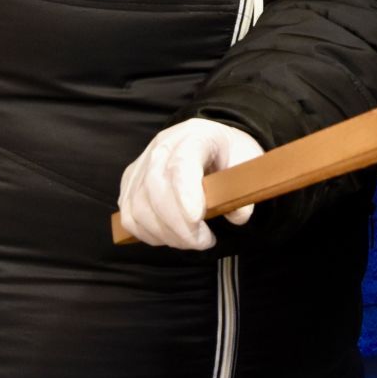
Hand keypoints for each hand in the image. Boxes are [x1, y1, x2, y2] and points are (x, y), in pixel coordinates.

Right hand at [116, 118, 264, 249]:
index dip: (185, 194)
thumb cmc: (227, 152)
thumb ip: (245, 188)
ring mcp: (141, 165)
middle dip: (178, 225)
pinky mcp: (129, 183)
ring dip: (165, 234)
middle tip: (204, 241)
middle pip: (155, 188)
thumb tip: (237, 217)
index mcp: (194, 136)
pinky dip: (148, 234)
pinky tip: (170, 235)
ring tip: (191, 240)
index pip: (181, 164)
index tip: (198, 219)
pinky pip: (129, 216)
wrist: (208, 140)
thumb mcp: (247, 161)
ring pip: (139, 207)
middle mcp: (160, 147)